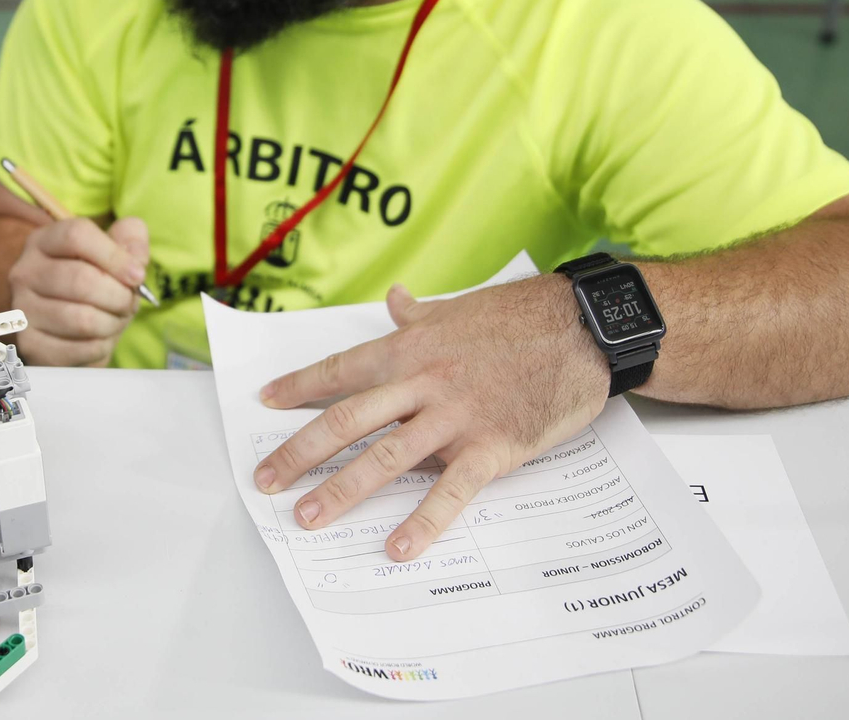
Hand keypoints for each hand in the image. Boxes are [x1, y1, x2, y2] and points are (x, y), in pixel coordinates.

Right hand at [8, 216, 148, 366]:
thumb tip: (134, 254)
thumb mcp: (116, 255)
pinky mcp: (30, 344)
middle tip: (129, 303)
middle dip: (118, 296)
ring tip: (116, 320)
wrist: (74, 332)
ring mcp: (23, 309)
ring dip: (112, 323)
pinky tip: (100, 338)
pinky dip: (101, 346)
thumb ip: (130, 240)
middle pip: (80, 279)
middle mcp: (26, 271)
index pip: (77, 235)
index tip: (137, 275)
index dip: (114, 256)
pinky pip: (79, 348)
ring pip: (81, 318)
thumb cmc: (97, 286)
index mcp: (44, 241)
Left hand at [252, 280, 607, 560]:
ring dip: (342, 490)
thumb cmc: (521, 317)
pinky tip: (396, 546)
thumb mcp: (460, 310)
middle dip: (301, 451)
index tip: (267, 401)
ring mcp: (455, 417)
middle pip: (348, 419)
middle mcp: (422, 382)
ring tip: (308, 517)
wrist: (582, 327)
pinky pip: (451, 490)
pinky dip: (422, 521)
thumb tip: (394, 301)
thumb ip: (419, 315)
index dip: (300, 386)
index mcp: (410, 348)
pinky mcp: (492, 447)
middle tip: (266, 479)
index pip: (342, 370)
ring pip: (386, 457)